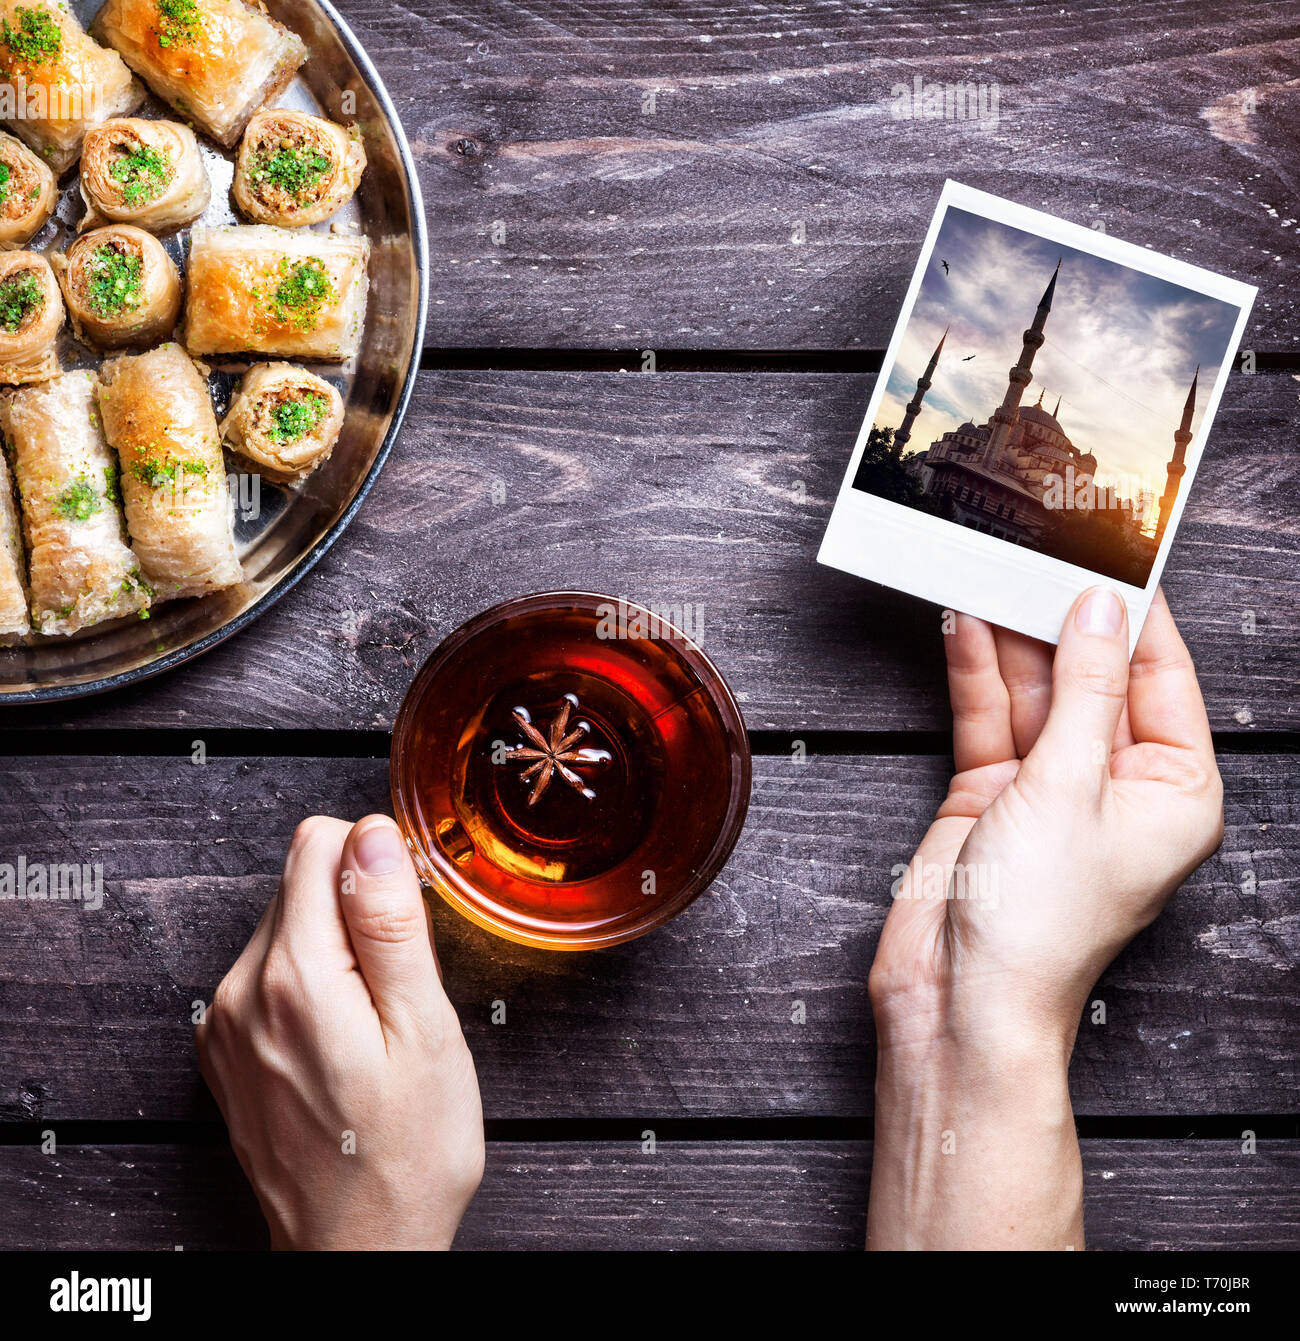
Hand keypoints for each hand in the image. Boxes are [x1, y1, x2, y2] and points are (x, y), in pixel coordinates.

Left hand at [196, 814, 483, 1249]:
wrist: (355, 1252)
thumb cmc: (407, 1155)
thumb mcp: (424, 1032)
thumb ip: (392, 925)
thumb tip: (373, 836)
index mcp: (297, 977)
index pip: (318, 842)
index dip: (377, 863)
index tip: (407, 919)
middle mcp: (242, 992)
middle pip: (301, 881)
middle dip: (358, 908)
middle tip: (400, 988)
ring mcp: (225, 1024)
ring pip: (287, 925)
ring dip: (336, 948)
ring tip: (374, 1022)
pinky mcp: (225, 1049)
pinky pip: (269, 973)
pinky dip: (311, 983)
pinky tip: (344, 1040)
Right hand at [866, 587, 1222, 1248]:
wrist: (957, 996)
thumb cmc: (1038, 926)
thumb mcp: (1070, 788)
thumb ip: (1083, 691)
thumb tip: (1098, 611)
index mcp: (1171, 789)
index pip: (1159, 676)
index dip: (1135, 612)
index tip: (1111, 550)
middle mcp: (1114, 781)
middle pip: (1090, 674)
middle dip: (1060, 616)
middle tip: (1034, 549)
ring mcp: (1048, 784)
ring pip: (1034, 688)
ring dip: (1010, 634)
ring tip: (990, 568)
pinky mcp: (990, 789)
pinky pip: (988, 713)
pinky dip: (974, 670)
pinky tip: (963, 623)